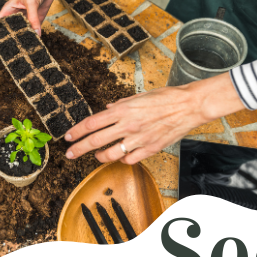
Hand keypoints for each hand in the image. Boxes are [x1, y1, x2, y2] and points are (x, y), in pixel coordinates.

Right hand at [0, 0, 63, 50]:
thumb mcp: (31, 1)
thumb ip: (33, 18)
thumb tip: (36, 34)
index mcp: (8, 9)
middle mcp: (16, 15)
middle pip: (9, 31)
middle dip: (8, 42)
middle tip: (8, 56)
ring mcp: (26, 18)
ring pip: (22, 33)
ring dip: (22, 42)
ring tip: (22, 54)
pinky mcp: (36, 19)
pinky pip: (34, 31)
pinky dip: (34, 38)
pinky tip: (35, 46)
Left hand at [64, 72, 246, 163]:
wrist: (189, 105)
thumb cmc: (166, 98)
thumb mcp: (140, 96)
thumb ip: (122, 104)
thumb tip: (108, 109)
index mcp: (123, 110)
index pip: (92, 123)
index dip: (77, 131)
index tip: (68, 137)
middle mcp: (127, 125)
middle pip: (95, 140)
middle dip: (79, 149)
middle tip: (70, 154)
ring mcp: (138, 139)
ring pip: (110, 155)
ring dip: (100, 157)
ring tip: (96, 156)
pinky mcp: (149, 149)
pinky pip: (129, 160)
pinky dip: (123, 159)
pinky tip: (122, 156)